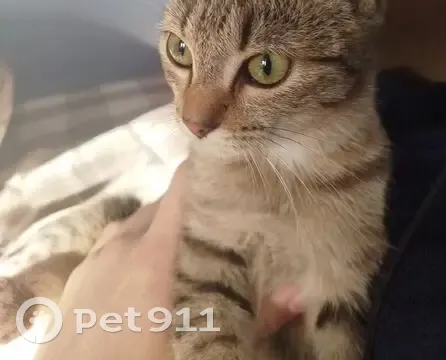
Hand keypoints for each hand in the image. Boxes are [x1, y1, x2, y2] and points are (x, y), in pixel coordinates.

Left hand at [35, 164, 301, 359]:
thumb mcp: (203, 345)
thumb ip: (254, 318)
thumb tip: (298, 293)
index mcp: (153, 255)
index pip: (181, 189)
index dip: (207, 173)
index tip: (232, 173)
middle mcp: (122, 244)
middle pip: (162, 205)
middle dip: (191, 209)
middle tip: (219, 223)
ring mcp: (94, 257)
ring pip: (135, 223)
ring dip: (160, 228)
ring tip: (184, 248)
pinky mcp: (77, 275)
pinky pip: (112, 242)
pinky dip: (132, 245)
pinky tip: (140, 271)